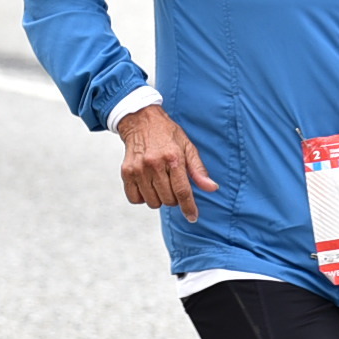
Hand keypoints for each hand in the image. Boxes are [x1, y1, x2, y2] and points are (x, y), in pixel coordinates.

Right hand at [117, 103, 218, 221]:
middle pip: (168, 200)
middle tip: (172, 184)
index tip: (192, 217)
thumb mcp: (188, 147)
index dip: (188, 207)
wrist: (141, 121)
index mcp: (173, 158)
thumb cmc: (168, 135)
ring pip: (152, 202)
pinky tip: (147, 185)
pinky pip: (135, 199)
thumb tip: (212, 188)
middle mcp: (154, 164)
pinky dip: (143, 197)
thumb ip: (198, 170)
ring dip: (158, 198)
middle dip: (174, 198)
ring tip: (159, 183)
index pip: (182, 191)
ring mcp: (138, 169)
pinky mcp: (126, 172)